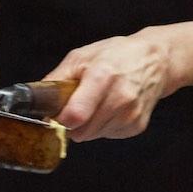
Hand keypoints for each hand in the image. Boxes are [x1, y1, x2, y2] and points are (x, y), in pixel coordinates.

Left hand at [46, 32, 174, 140]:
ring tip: (97, 102)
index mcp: (102, 77)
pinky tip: (110, 108)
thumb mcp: (81, 57)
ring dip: (88, 125)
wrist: (155, 61)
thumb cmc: (116, 55)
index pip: (75, 116)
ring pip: (92, 136)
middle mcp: (120, 98)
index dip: (59, 119)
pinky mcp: (137, 126)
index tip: (56, 113)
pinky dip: (103, 126)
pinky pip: (108, 135)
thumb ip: (57, 79)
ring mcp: (131, 115)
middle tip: (77, 104)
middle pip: (81, 131)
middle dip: (72, 122)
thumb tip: (37, 98)